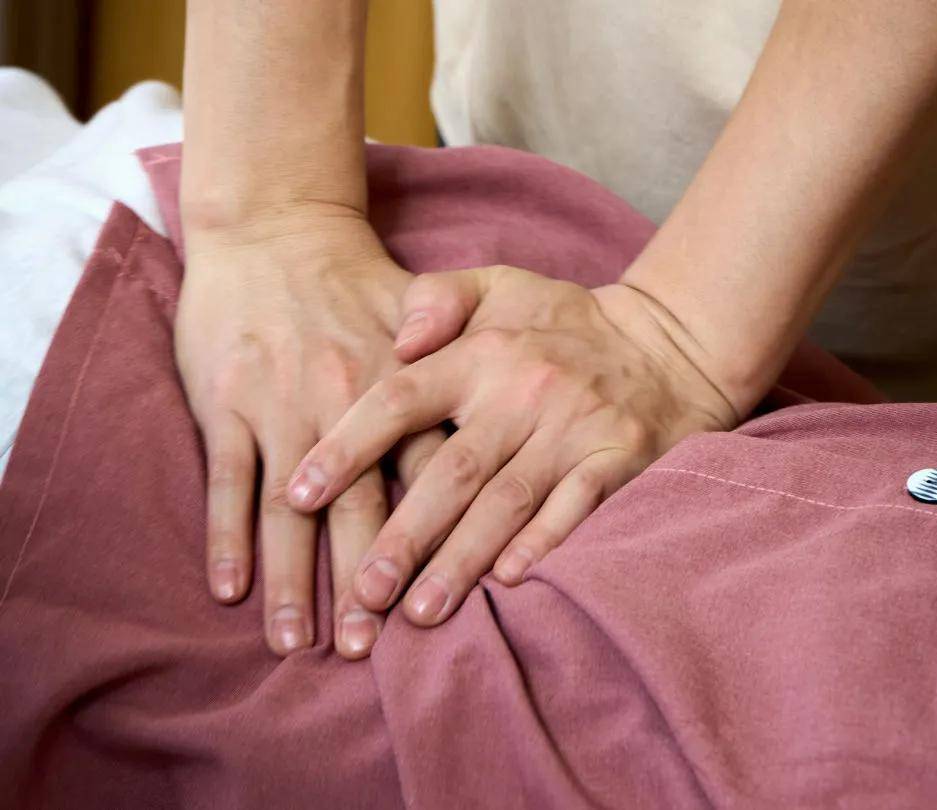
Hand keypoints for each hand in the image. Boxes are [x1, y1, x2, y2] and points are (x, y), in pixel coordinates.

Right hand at [176, 211, 442, 658]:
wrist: (278, 229)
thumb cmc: (354, 280)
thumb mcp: (424, 312)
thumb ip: (465, 375)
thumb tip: (488, 421)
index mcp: (400, 390)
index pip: (420, 481)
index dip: (427, 544)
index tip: (431, 601)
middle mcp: (343, 407)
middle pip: (356, 512)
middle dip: (360, 583)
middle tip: (365, 649)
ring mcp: (281, 406)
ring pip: (288, 510)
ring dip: (293, 580)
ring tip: (296, 643)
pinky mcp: (227, 402)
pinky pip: (228, 481)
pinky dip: (227, 536)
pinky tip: (231, 587)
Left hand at [287, 265, 739, 629]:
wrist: (668, 344)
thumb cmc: (566, 323)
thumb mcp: (502, 285)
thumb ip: (440, 299)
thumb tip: (393, 337)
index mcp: (484, 352)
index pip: (401, 397)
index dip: (347, 447)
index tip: (299, 495)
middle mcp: (525, 392)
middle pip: (452, 471)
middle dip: (403, 535)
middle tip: (359, 590)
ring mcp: (574, 430)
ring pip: (507, 502)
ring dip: (461, 560)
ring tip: (417, 611)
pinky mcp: (618, 460)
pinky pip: (575, 509)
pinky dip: (542, 545)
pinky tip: (504, 584)